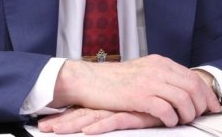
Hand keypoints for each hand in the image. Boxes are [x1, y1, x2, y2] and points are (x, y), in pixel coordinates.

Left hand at [38, 107, 161, 134]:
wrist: (178, 89)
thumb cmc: (155, 97)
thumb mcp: (134, 106)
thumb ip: (120, 110)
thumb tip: (102, 115)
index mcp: (111, 102)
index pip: (84, 109)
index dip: (65, 115)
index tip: (46, 122)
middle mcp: (113, 104)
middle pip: (83, 113)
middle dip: (62, 121)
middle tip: (43, 127)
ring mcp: (122, 107)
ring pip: (93, 117)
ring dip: (72, 124)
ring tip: (54, 129)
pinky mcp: (134, 112)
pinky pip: (115, 121)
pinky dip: (100, 126)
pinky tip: (88, 131)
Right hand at [49, 54, 220, 126]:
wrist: (90, 80)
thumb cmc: (114, 80)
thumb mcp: (142, 71)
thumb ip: (161, 77)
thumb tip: (183, 90)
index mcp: (160, 62)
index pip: (193, 76)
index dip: (207, 93)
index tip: (213, 106)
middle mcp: (158, 69)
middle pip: (193, 87)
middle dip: (201, 105)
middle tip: (199, 116)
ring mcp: (149, 82)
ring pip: (183, 99)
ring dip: (188, 114)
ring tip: (182, 120)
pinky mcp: (140, 97)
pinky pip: (166, 110)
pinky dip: (172, 119)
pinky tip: (168, 122)